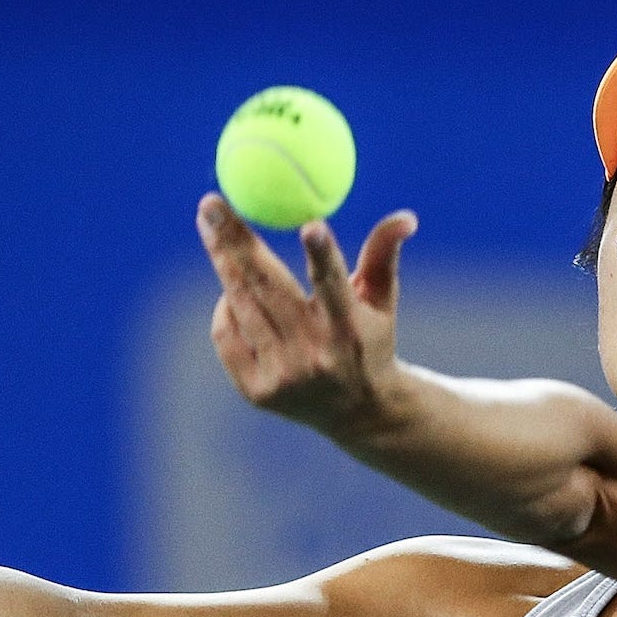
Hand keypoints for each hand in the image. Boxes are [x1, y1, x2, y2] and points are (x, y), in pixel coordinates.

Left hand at [196, 193, 418, 435]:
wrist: (357, 412)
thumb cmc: (369, 339)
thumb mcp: (381, 299)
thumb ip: (384, 254)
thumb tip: (405, 217)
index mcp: (349, 329)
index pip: (335, 286)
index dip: (323, 256)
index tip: (310, 225)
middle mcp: (315, 355)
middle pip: (267, 288)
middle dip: (235, 241)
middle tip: (212, 204)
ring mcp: (282, 376)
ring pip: (240, 306)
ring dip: (223, 262)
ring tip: (211, 227)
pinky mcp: (256, 392)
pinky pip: (226, 334)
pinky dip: (225, 306)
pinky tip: (231, 288)